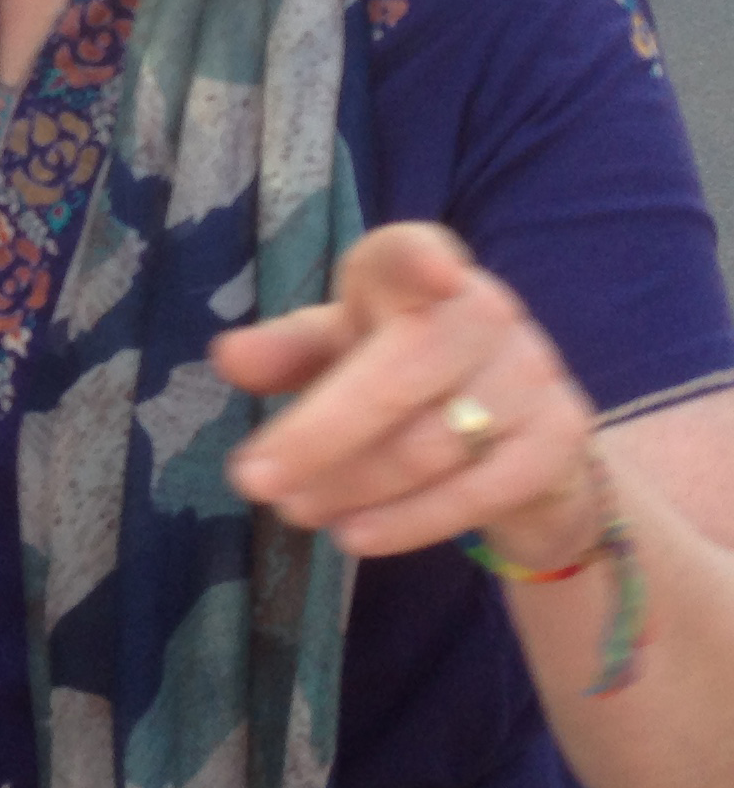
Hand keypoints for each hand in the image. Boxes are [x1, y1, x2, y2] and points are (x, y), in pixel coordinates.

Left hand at [216, 222, 600, 570]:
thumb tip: (227, 357)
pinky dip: (407, 520)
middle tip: (253, 482)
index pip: (415, 253)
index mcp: (417, 269)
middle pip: (398, 375)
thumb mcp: (339, 351)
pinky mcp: (560, 438)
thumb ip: (287, 351)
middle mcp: (484, 309)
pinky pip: (475, 490)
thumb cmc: (402, 373)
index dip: (423, 261)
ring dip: (351, 485)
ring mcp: (531, 372)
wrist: (516, 442)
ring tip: (295, 511)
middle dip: (318, 434)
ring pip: (429, 443)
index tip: (434, 272)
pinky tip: (354, 535)